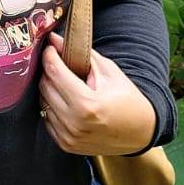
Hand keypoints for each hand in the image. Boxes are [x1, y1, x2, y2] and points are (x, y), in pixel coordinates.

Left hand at [39, 33, 155, 155]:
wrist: (140, 132)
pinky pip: (47, 119)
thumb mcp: (109, 71)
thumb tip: (54, 39)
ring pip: (43, 102)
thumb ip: (81, 54)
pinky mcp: (66, 145)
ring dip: (51, 89)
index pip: (54, 72)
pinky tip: (68, 102)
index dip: (50, 56)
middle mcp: (75, 123)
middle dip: (50, 71)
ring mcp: (69, 137)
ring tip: (67, 85)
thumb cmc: (127, 98)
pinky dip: (53, 107)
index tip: (52, 49)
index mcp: (87, 104)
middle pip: (45, 86)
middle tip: (61, 65)